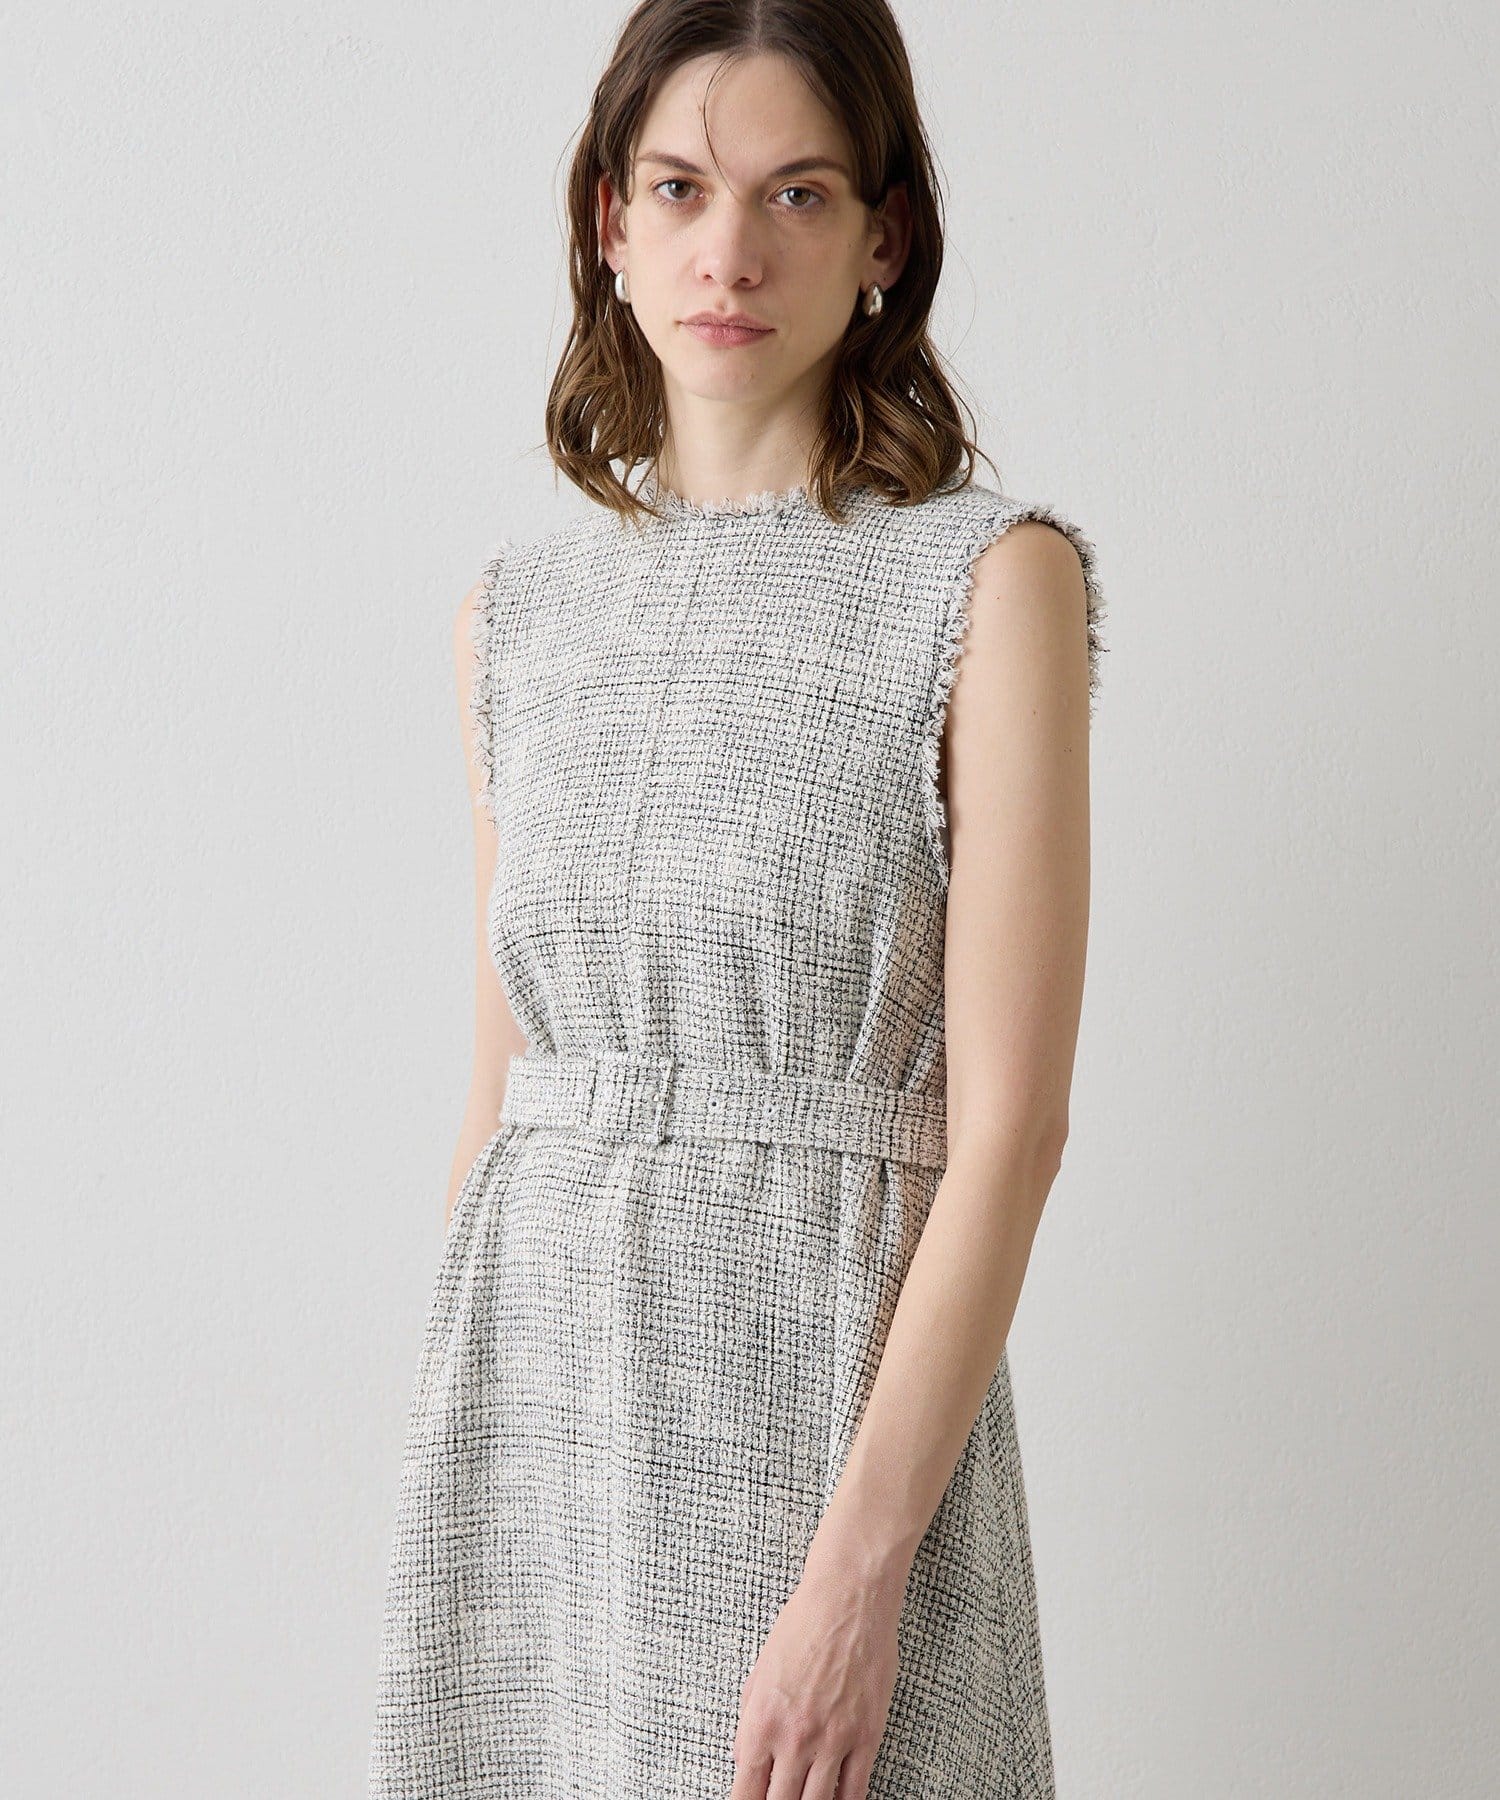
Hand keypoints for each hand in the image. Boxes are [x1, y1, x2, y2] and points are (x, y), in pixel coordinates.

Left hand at [728, 1541, 904, 1799]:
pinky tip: (835, 1799)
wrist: (849, 1597)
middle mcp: (795, 1738)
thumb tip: (744, 1759)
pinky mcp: (867, 1736)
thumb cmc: (803, 1625)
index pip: (746, 1792)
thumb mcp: (760, 1671)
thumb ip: (749, 1721)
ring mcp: (834, 1740)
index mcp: (762, 1721)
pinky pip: (855, 1791)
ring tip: (803, 1799)